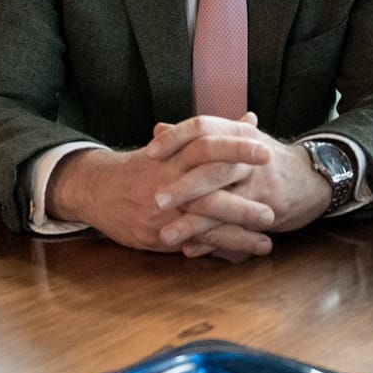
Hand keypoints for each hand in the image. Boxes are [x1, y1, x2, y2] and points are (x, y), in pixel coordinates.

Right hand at [46, 126, 276, 258]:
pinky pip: (191, 243)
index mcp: (173, 154)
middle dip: (241, 199)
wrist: (98, 189)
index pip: (205, 144)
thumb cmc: (146, 165)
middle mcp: (167, 181)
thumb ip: (217, 134)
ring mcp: (162, 211)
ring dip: (236, 233)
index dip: (234, 145)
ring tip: (267, 240)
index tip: (265, 149)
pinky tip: (243, 255)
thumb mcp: (175, 144)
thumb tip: (251, 118)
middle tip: (275, 205)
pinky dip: (219, 249)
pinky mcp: (156, 235)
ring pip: (201, 222)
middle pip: (205, 187)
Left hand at [145, 116, 334, 255]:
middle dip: (183, 187)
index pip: (204, 127)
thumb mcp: (236, 139)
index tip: (150, 152)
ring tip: (165, 235)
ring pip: (223, 204)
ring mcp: (260, 185)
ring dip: (193, 223)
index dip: (176, 138)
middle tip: (154, 201)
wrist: (313, 177)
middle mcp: (249, 157)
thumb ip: (196, 137)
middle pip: (213, 167)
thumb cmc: (265, 159)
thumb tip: (158, 128)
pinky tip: (191, 250)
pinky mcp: (269, 210)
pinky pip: (236, 228)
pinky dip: (212, 241)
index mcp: (237, 134)